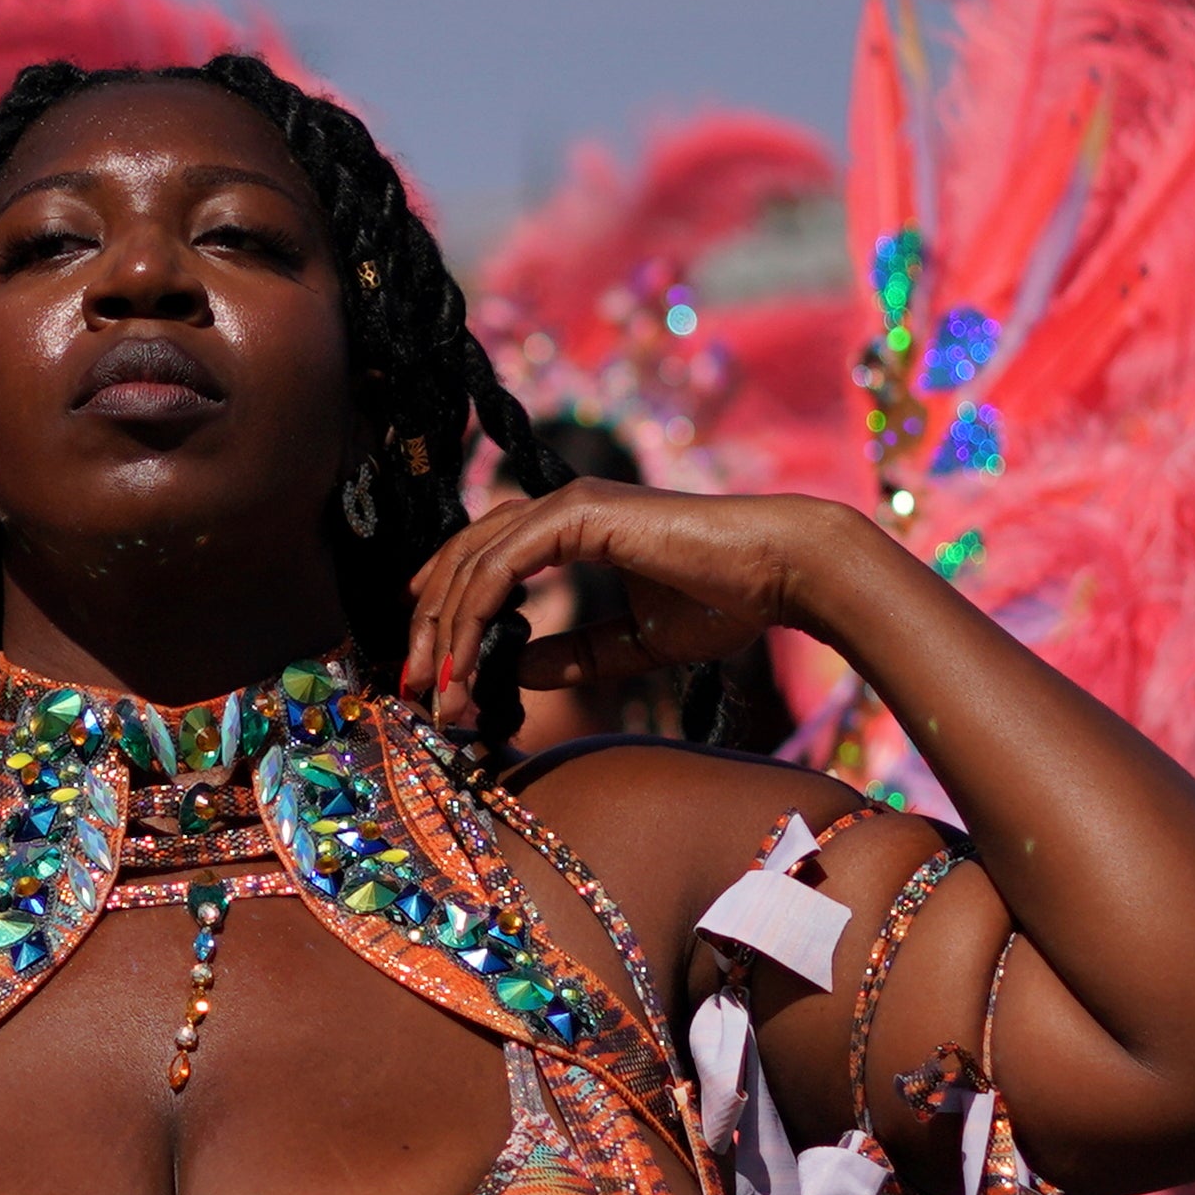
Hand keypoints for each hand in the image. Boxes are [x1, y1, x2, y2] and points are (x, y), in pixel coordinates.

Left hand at [400, 484, 876, 729]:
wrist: (779, 573)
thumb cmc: (725, 601)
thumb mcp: (633, 642)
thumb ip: (576, 654)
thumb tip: (520, 672)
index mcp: (571, 526)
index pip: (483, 562)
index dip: (451, 617)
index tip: (437, 677)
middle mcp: (558, 506)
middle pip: (462, 560)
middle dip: (431, 629)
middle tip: (416, 691)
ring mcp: (565, 503)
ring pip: (470, 563)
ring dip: (444, 631)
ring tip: (435, 691)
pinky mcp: (577, 514)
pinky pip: (499, 567)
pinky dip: (473, 616)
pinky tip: (466, 664)